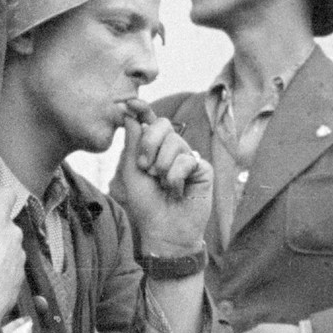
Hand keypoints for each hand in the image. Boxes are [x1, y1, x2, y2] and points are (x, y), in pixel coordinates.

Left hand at [116, 115, 212, 255]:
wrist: (164, 230)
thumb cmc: (146, 204)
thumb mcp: (132, 173)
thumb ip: (133, 143)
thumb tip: (130, 115)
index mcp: (153, 148)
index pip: (150, 122)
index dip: (142, 109)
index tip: (130, 102)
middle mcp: (172, 149)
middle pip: (162, 125)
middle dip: (149, 144)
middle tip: (145, 168)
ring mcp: (188, 157)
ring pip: (175, 142)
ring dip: (162, 166)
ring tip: (163, 184)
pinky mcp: (202, 168)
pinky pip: (187, 160)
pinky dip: (176, 178)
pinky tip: (177, 191)